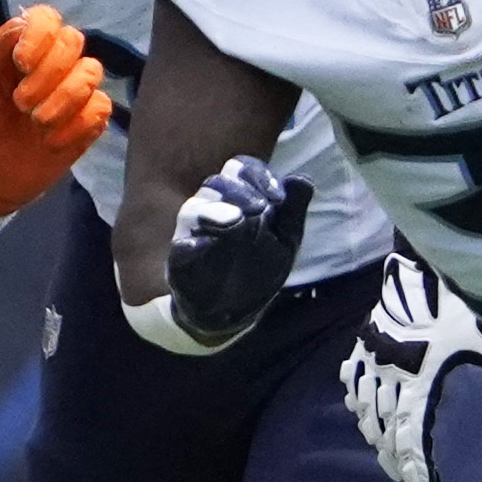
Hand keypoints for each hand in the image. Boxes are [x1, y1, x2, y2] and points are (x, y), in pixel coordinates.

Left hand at [0, 4, 108, 215]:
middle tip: (22, 103)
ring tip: (36, 123)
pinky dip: (76, 124)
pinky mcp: (88, 120)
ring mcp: (74, 91)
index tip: (21, 64)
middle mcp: (52, 63)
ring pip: (91, 71)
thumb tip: (22, 25)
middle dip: (49, 71)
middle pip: (72, 40)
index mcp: (21, 48)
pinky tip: (51, 141)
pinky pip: (100, 107)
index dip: (39, 35)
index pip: (45, 18)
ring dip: (63, 98)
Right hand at [169, 155, 312, 343]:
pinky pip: (180, 247)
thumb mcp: (285, 239)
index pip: (240, 170)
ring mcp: (194, 234)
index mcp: (237, 198)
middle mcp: (212, 208)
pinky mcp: (181, 261)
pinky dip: (190, 244)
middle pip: (216, 183)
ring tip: (235, 219)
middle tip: (260, 209)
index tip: (279, 197)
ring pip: (193, 209)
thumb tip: (301, 179)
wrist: (236, 311)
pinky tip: (203, 245)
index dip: (258, 176)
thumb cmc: (260, 267)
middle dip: (239, 191)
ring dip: (214, 210)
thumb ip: (292, 210)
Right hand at [340, 254, 481, 481]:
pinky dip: (354, 395)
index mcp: (420, 379)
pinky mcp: (365, 338)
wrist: (426, 264)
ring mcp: (373, 356)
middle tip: (403, 476)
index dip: (414, 463)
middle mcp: (391, 373)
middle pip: (385, 427)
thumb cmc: (461, 301)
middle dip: (393, 455)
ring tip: (381, 450)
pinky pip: (352, 374)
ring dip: (373, 430)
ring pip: (365, 405)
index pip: (411, 433)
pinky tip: (356, 407)